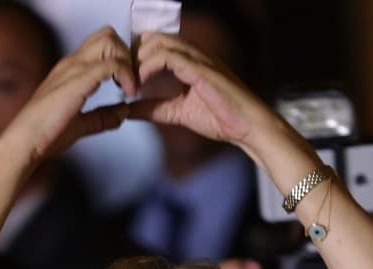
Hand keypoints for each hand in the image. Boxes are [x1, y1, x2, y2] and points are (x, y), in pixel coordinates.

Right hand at [1, 27, 136, 164]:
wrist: (26, 141)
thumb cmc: (45, 134)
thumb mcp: (80, 125)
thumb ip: (102, 117)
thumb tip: (123, 112)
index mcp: (70, 70)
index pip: (100, 44)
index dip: (120, 59)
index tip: (127, 84)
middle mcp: (72, 63)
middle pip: (107, 35)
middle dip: (126, 55)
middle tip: (130, 81)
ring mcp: (74, 69)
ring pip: (110, 42)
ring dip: (126, 62)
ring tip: (129, 87)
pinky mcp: (79, 80)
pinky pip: (111, 64)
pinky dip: (125, 75)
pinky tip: (126, 94)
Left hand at [128, 32, 275, 159]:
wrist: (247, 127)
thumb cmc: (222, 118)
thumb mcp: (179, 113)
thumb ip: (155, 109)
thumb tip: (129, 110)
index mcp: (190, 60)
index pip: (156, 43)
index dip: (137, 56)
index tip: (127, 77)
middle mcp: (194, 54)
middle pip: (153, 37)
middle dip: (134, 55)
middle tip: (125, 78)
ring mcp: (198, 59)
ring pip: (158, 42)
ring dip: (139, 59)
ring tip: (131, 81)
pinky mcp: (201, 69)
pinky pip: (168, 56)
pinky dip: (149, 67)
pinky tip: (141, 82)